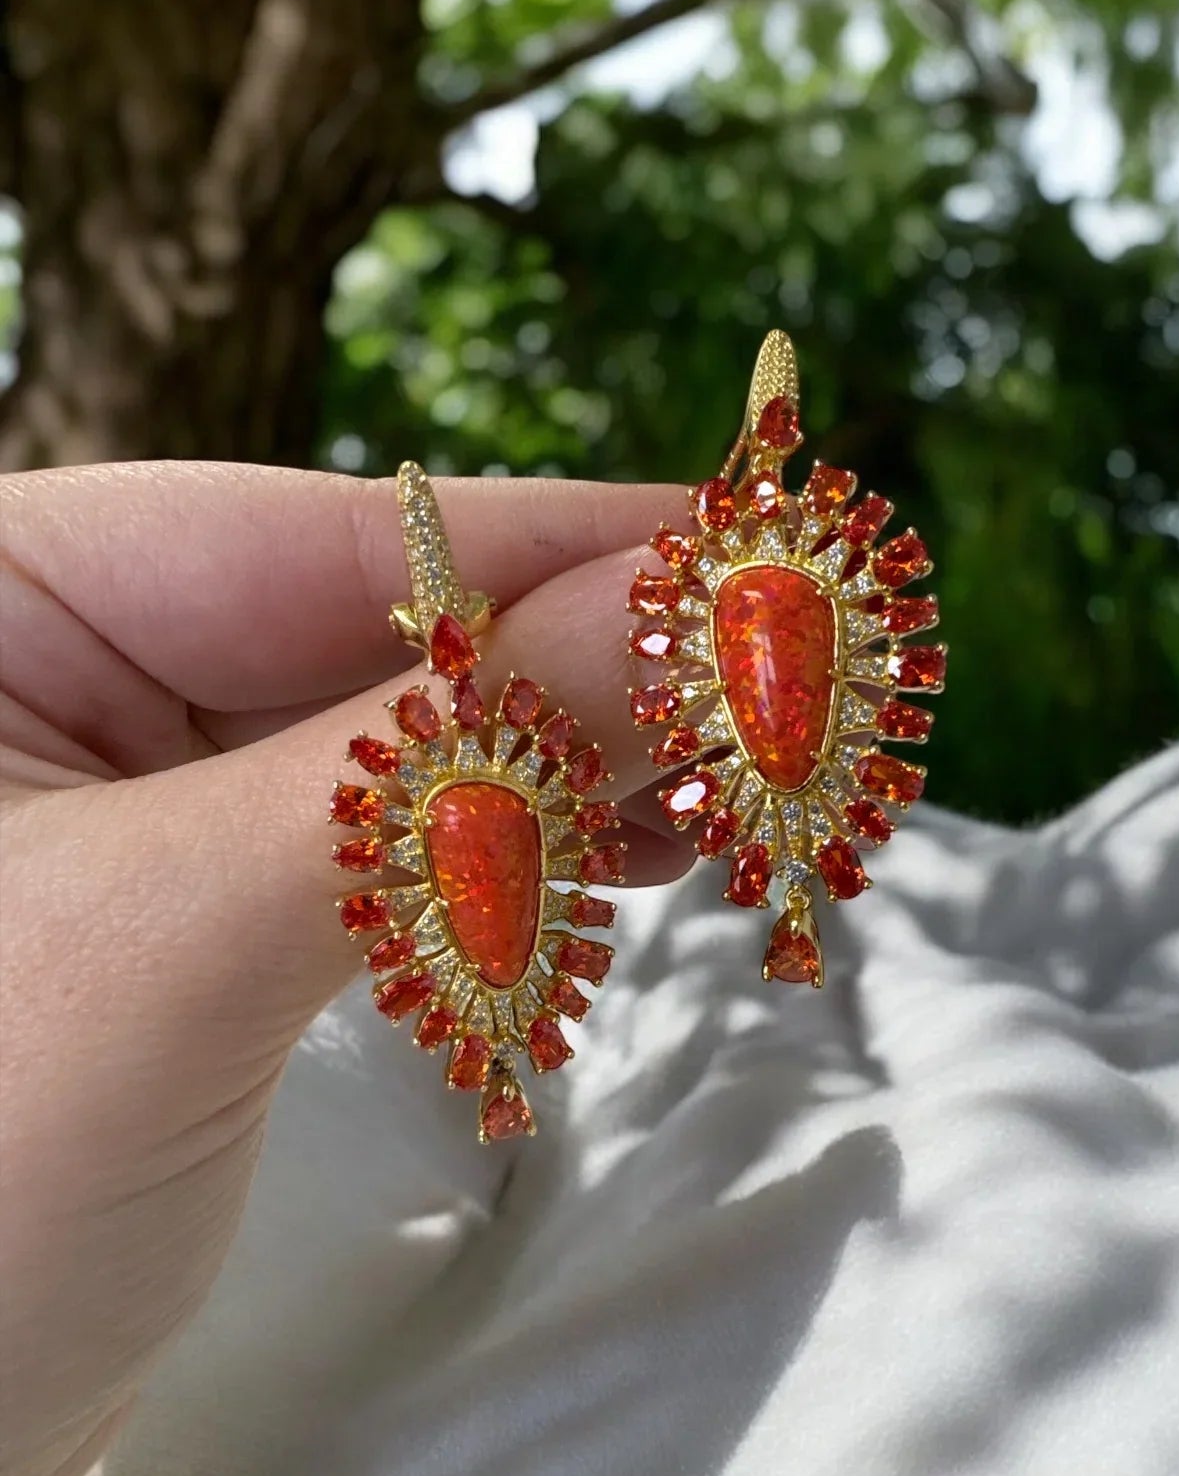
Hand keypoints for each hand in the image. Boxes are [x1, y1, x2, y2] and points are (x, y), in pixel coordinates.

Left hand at [0, 462, 690, 1475]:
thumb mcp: (183, 937)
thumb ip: (440, 767)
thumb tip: (700, 618)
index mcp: (6, 595)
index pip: (336, 538)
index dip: (575, 553)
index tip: (782, 563)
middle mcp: (55, 673)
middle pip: (384, 635)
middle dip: (593, 679)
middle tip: (803, 705)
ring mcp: (116, 808)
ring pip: (398, 752)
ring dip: (571, 777)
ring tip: (736, 798)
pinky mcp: (174, 931)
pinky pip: (373, 858)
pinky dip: (504, 867)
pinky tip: (623, 859)